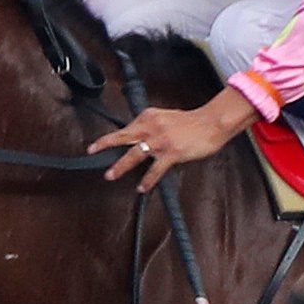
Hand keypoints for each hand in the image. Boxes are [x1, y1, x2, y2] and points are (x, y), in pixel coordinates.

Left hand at [93, 93, 256, 187]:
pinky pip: (155, 170)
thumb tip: (144, 139)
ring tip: (110, 175)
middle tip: (92, 151)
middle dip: (104, 144)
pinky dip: (147, 180)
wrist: (212, 122)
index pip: (128, 127)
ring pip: (134, 154)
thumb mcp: (168, 117)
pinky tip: (142, 187)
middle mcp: (151, 127)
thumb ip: (154, 126)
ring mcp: (160, 141)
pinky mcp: (171, 153)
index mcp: (149, 116)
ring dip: (120, 166)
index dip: (117, 137)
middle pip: (122, 136)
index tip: (105, 142)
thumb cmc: (194, 122)